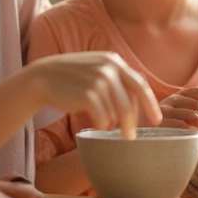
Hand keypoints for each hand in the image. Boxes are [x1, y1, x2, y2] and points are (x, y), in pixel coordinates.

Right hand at [25, 52, 160, 137]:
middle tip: (131, 136)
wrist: (41, 78)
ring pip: (118, 112)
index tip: (156, 120)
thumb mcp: (94, 67)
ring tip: (107, 129)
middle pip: (131, 102)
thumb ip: (115, 76)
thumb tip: (139, 94)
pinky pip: (104, 118)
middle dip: (134, 122)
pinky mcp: (88, 95)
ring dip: (114, 125)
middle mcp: (109, 68)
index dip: (150, 104)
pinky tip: (92, 123)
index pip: (139, 85)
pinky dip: (101, 124)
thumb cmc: (69, 77)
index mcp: (113, 61)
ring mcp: (99, 81)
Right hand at [158, 86, 197, 129]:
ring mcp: (165, 112)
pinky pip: (181, 126)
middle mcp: (172, 100)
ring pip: (190, 114)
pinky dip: (192, 131)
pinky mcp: (160, 124)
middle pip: (197, 103)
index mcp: (180, 96)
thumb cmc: (171, 123)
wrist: (146, 134)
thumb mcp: (186, 111)